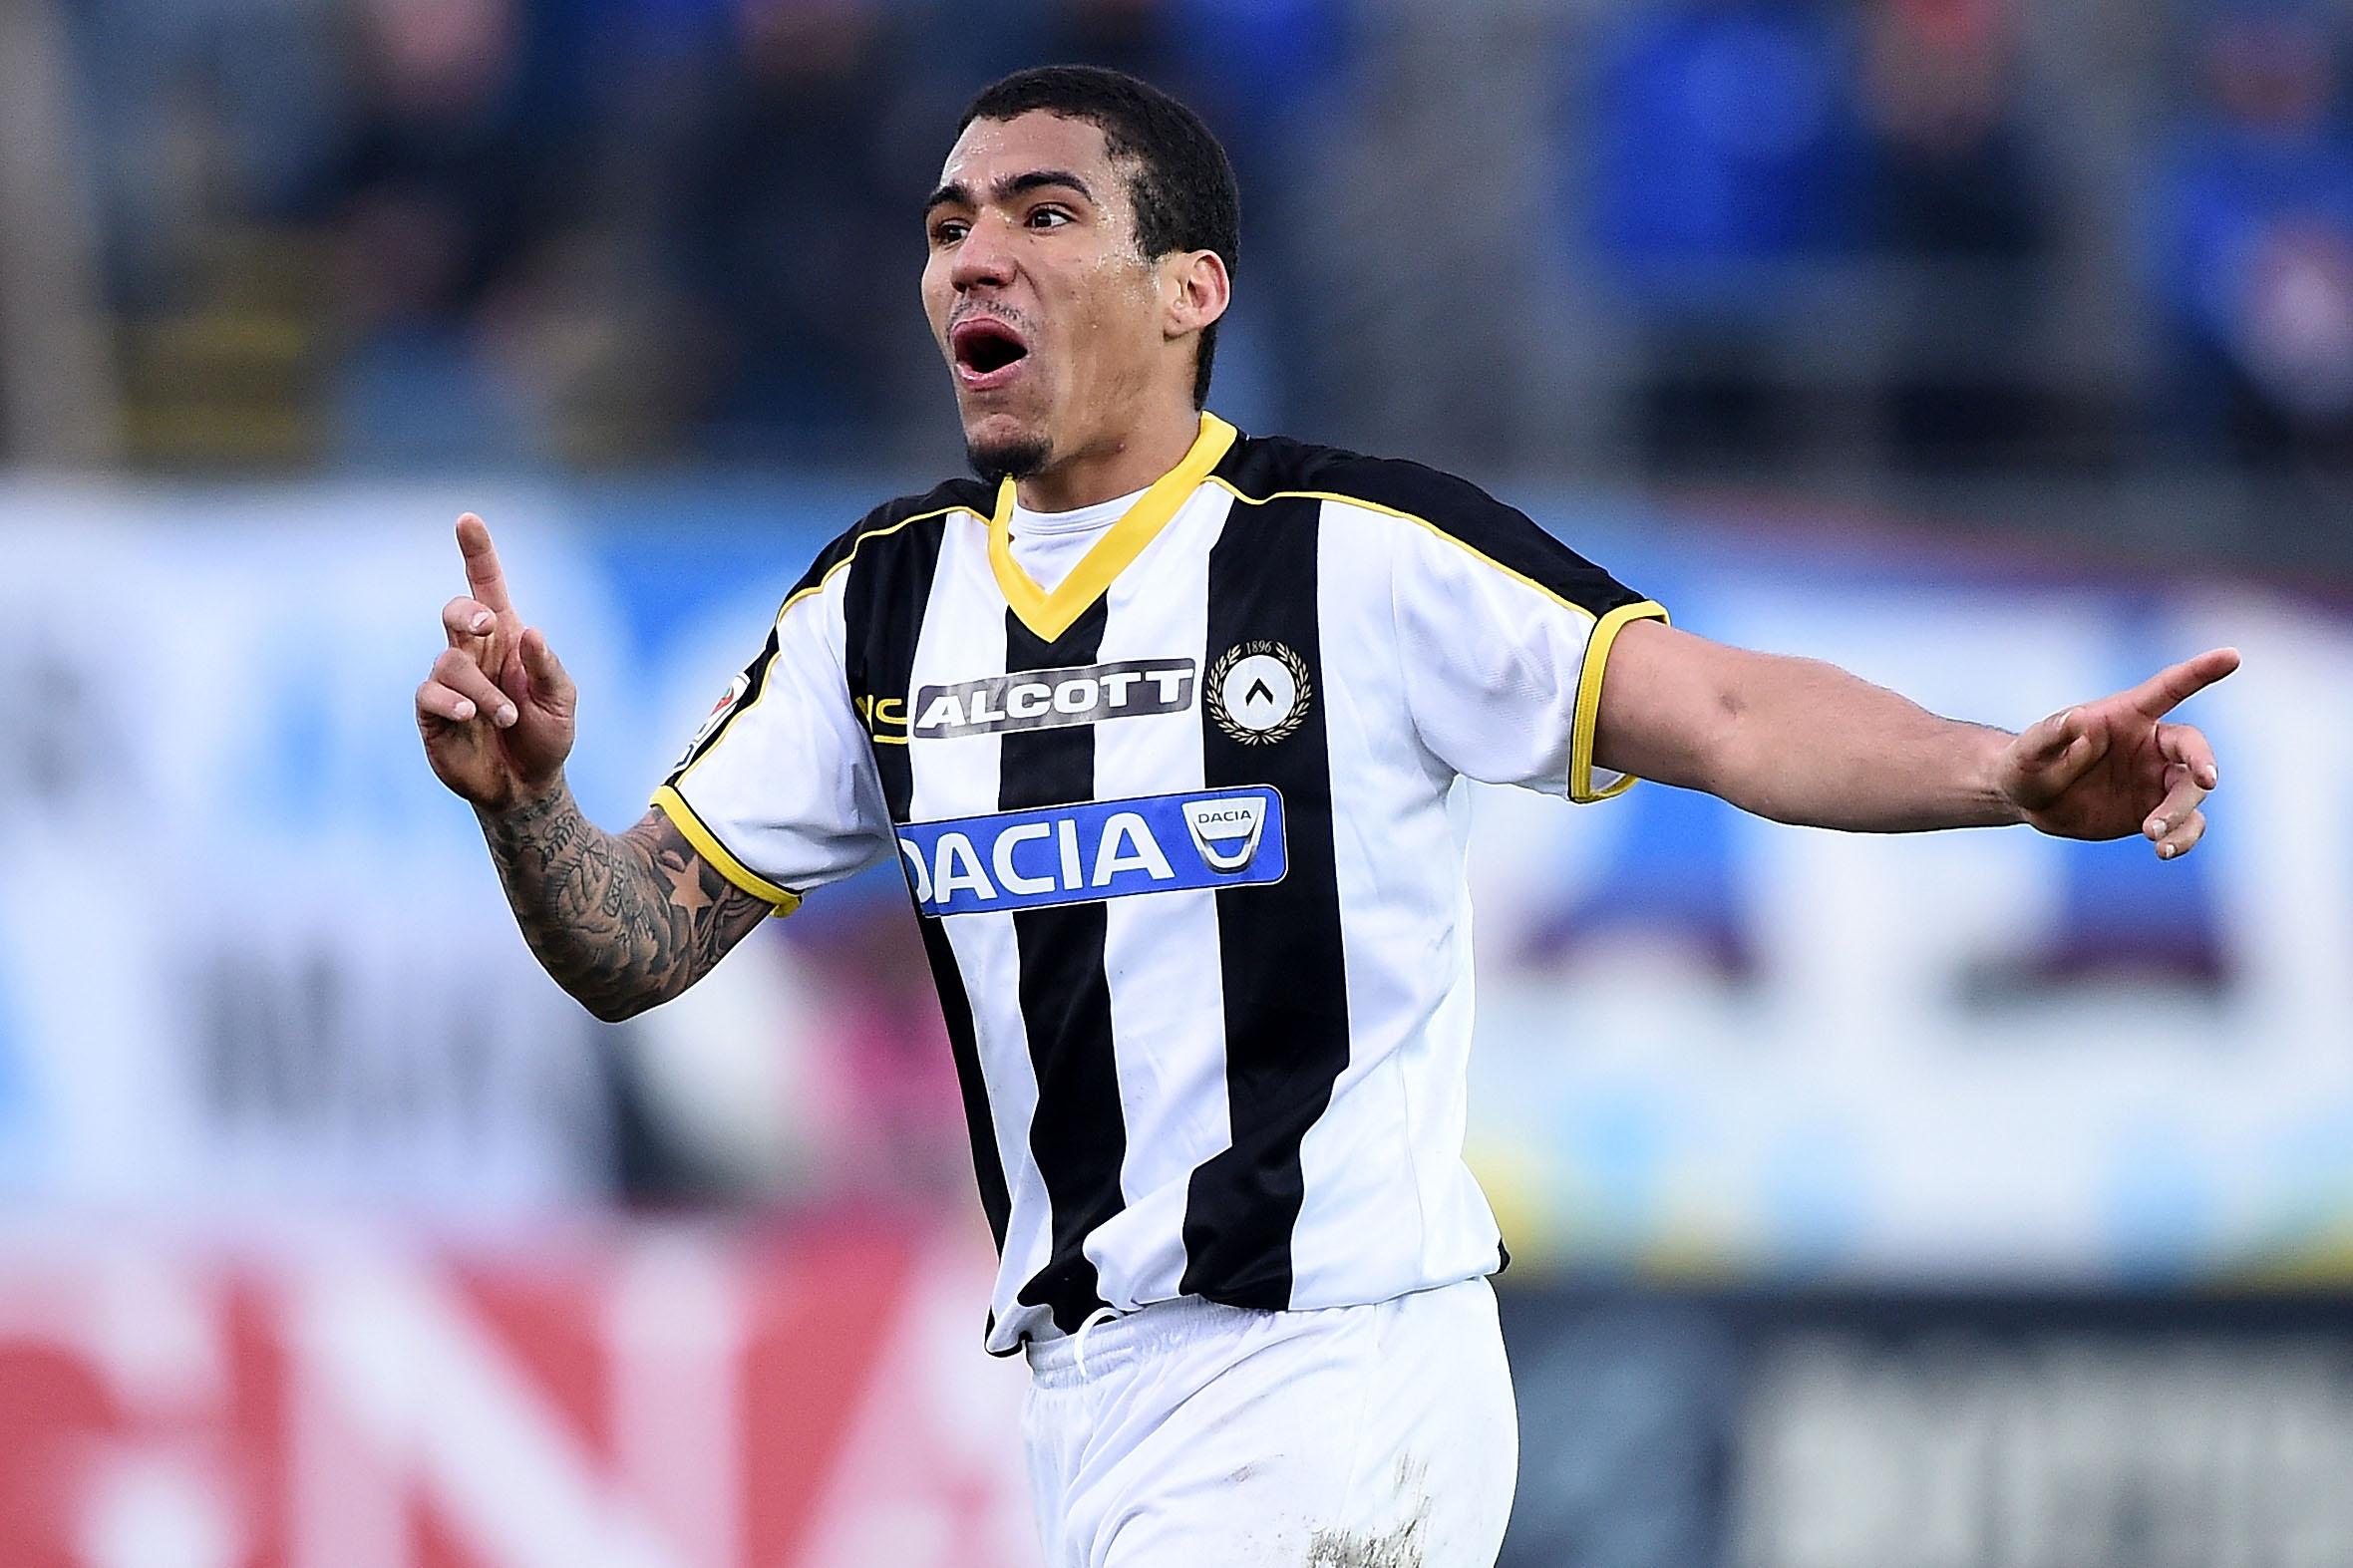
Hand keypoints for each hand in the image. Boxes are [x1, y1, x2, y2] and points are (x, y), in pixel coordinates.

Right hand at [415, 514, 576, 810]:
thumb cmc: (547, 737)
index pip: (487, 587)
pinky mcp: (432, 712)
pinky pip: (430, 693)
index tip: (468, 520)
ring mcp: (450, 682)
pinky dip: (453, 701)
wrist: (527, 787)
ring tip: (507, 716)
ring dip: (481, 689)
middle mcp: (474, 654)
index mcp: (507, 640)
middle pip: (455, 612)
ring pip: (449, 662)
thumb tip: (529, 631)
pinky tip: (471, 716)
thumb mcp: (562, 702)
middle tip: (488, 625)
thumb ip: (548, 667)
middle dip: (465, 612)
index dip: (477, 553)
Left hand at [1995, 647, 2239, 858]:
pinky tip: (2164, 850)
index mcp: (2125, 716)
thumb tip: (2077, 720)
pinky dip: (2183, 837)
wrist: (2028, 800)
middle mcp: (2149, 745)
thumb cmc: (2027, 763)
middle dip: (2203, 763)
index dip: (2200, 672)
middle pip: (2193, 749)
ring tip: (2154, 836)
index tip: (2232, 656)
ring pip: (2191, 792)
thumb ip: (2050, 734)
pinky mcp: (2155, 811)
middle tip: (2206, 782)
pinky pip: (2185, 823)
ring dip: (2181, 812)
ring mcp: (2155, 779)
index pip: (2168, 689)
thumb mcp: (2028, 750)